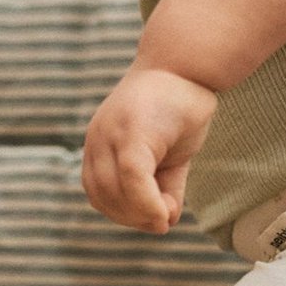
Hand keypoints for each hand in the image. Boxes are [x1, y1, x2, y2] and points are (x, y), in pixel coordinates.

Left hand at [82, 65, 216, 233]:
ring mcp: (112, 134)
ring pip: (115, 191)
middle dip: (132, 218)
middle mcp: (99, 139)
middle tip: (162, 220)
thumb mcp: (169, 155)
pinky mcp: (132, 133)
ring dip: (141, 214)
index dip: (122, 214)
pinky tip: (167, 211)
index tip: (151, 219)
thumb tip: (164, 221)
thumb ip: (162, 185)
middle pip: (102, 196)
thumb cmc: (180, 107)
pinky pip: (133, 179)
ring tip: (168, 212)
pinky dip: (148, 203)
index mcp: (101, 143)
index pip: (97, 192)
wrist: (188, 64)